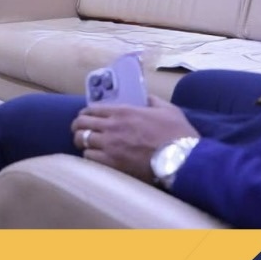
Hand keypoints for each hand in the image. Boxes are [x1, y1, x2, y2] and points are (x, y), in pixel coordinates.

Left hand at [70, 96, 198, 181]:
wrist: (182, 159)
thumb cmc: (177, 134)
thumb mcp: (168, 110)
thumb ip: (153, 101)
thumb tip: (146, 97)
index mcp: (123, 111)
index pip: (92, 108)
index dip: (86, 112)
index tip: (86, 116)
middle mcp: (111, 126)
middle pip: (81, 123)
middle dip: (77, 125)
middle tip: (79, 129)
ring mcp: (109, 145)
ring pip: (81, 139)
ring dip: (81, 140)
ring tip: (84, 143)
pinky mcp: (111, 162)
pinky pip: (88, 157)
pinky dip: (88, 156)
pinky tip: (94, 156)